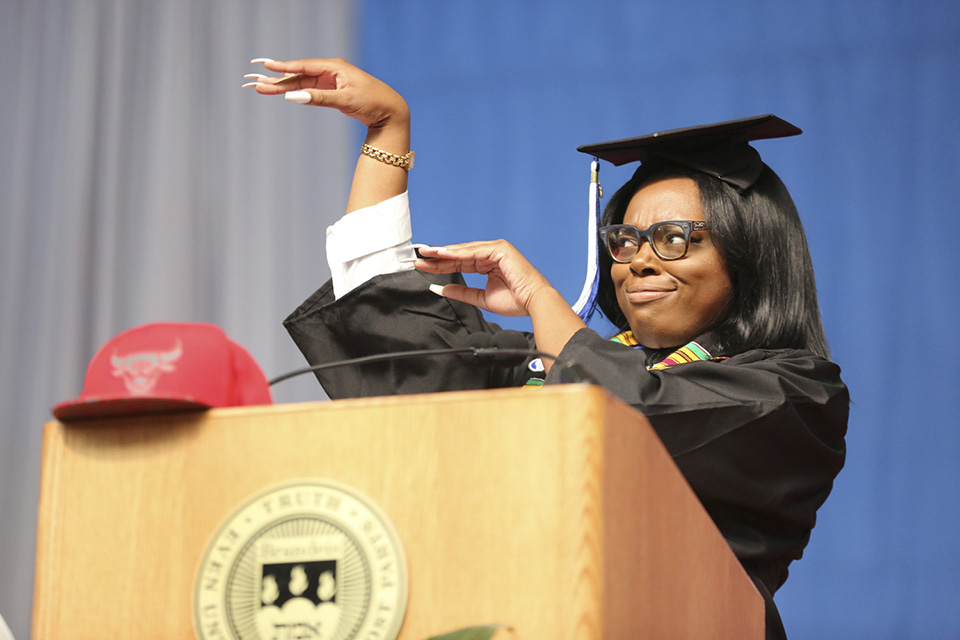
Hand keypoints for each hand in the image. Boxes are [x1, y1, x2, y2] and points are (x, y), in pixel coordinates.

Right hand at [246, 58, 408, 128]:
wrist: (390, 111)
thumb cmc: (373, 102)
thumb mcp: (346, 100)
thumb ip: (319, 98)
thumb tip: (294, 96)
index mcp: (334, 67)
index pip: (303, 66)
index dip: (282, 67)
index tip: (264, 66)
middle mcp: (330, 71)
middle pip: (297, 75)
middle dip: (275, 79)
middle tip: (253, 82)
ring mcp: (330, 81)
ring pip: (301, 83)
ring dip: (281, 87)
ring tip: (260, 88)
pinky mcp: (331, 91)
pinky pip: (308, 90)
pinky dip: (294, 92)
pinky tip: (281, 92)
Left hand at [415, 240, 554, 316]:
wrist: (534, 303)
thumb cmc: (515, 301)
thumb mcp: (481, 298)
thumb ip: (461, 292)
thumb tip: (440, 288)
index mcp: (488, 262)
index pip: (458, 263)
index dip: (439, 265)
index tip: (421, 266)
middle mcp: (491, 252)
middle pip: (457, 255)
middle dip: (435, 257)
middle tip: (415, 258)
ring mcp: (496, 248)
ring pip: (463, 251)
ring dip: (443, 253)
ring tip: (424, 255)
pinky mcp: (500, 249)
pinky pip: (473, 251)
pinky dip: (457, 253)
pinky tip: (441, 254)